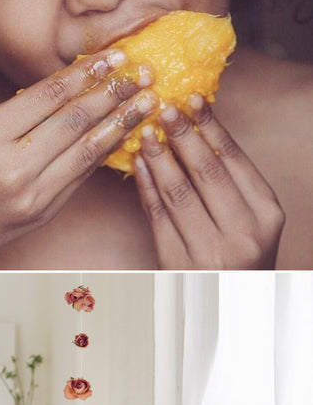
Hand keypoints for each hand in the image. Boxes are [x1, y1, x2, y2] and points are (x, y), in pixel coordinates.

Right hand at [0, 50, 158, 266]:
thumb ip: (17, 117)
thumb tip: (65, 97)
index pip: (48, 97)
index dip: (85, 76)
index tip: (112, 59)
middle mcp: (14, 166)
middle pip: (74, 123)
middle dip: (113, 96)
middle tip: (142, 77)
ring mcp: (32, 195)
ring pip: (86, 153)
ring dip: (119, 126)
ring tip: (144, 105)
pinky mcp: (43, 214)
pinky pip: (79, 177)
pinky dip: (101, 154)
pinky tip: (120, 137)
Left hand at [133, 94, 284, 268]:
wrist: (230, 304)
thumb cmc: (242, 254)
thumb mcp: (253, 220)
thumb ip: (232, 184)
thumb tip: (198, 133)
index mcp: (266, 214)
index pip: (233, 160)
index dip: (210, 126)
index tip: (192, 100)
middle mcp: (242, 233)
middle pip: (205, 172)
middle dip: (181, 135)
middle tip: (163, 107)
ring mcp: (208, 252)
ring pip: (177, 193)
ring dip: (158, 158)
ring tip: (146, 132)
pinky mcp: (177, 263)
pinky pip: (156, 217)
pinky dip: (145, 187)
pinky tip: (139, 165)